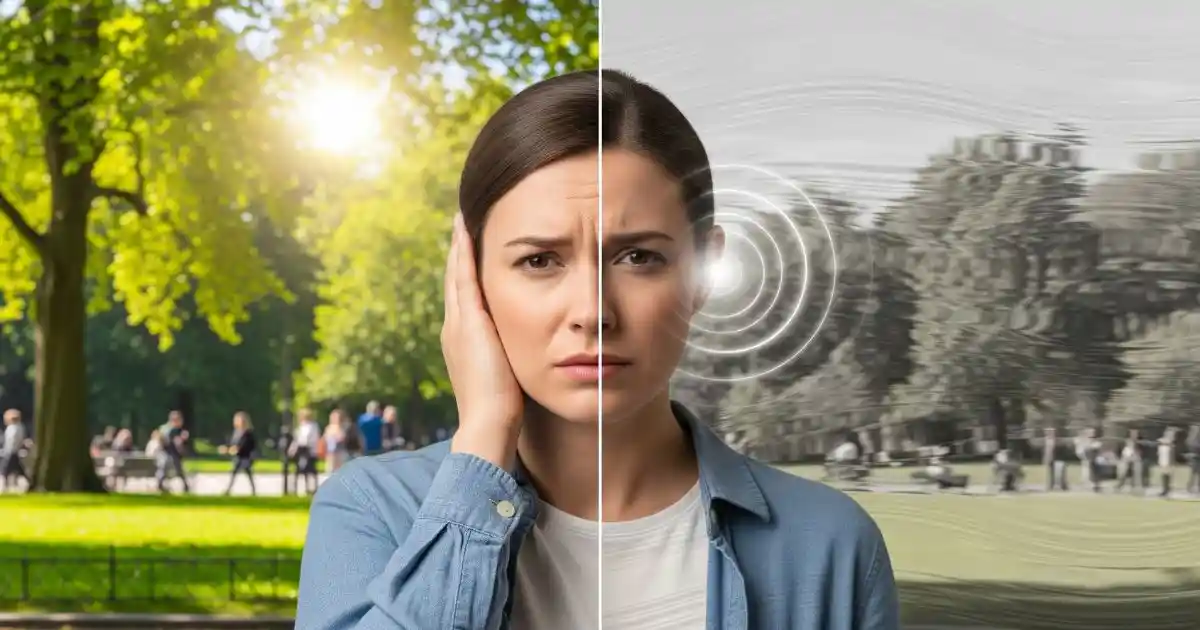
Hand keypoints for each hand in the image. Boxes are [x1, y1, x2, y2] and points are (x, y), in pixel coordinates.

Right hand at [442, 213, 523, 470]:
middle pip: (456, 280)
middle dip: (459, 253)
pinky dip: (463, 252)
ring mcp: (458, 322)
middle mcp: (455, 328)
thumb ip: (513, 360)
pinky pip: (463, 275)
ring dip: (459, 245)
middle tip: (461, 223)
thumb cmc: (505, 411)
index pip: (465, 298)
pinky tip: (466, 229)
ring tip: (462, 219)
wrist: (489, 424)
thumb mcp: (508, 377)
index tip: (471, 251)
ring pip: (456, 273)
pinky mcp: (468, 320)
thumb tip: (536, 353)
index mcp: (464, 341)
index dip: (466, 274)